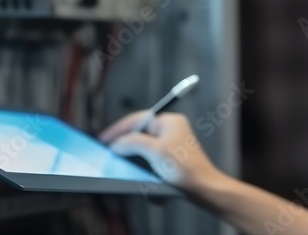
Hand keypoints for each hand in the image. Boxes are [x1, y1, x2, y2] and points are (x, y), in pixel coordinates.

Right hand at [100, 111, 221, 192]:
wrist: (204, 188)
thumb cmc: (184, 166)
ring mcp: (172, 144)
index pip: (137, 119)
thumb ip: (131, 142)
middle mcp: (171, 129)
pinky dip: (146, 169)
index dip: (118, 129)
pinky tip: (146, 178)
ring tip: (127, 167)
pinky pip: (152, 161)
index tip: (103, 139)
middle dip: (127, 146)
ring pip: (145, 150)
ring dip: (137, 160)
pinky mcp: (172, 159)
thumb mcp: (154, 151)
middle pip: (140, 134)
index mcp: (169, 121)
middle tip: (111, 153)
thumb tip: (115, 143)